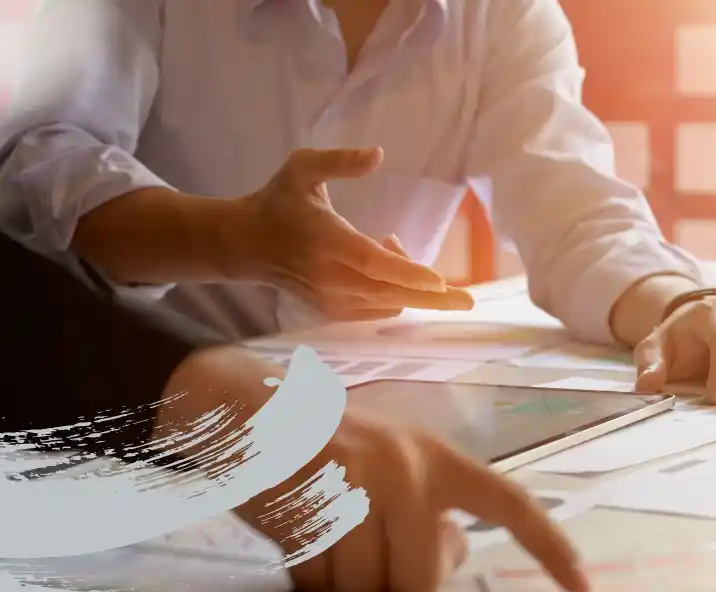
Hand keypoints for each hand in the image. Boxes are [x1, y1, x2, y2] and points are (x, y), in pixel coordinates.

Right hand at [235, 408, 589, 591]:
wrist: (243, 403)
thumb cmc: (325, 440)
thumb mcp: (390, 458)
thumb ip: (428, 505)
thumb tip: (450, 557)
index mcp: (434, 456)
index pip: (507, 503)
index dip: (548, 547)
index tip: (580, 587)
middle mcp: (405, 468)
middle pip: (420, 578)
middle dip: (389, 576)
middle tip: (358, 536)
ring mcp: (355, 487)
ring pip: (365, 586)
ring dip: (340, 574)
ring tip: (322, 524)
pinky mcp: (307, 506)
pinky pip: (318, 580)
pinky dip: (306, 570)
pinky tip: (297, 526)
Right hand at [239, 147, 473, 320]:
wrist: (246, 245)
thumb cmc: (278, 201)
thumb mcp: (302, 168)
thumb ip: (339, 161)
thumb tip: (378, 155)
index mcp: (327, 242)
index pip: (372, 264)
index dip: (407, 273)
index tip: (440, 281)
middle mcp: (331, 278)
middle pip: (390, 294)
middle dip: (432, 298)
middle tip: (469, 301)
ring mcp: (331, 300)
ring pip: (387, 303)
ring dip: (409, 283)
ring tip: (393, 243)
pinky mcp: (333, 312)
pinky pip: (377, 309)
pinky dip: (394, 292)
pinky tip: (386, 262)